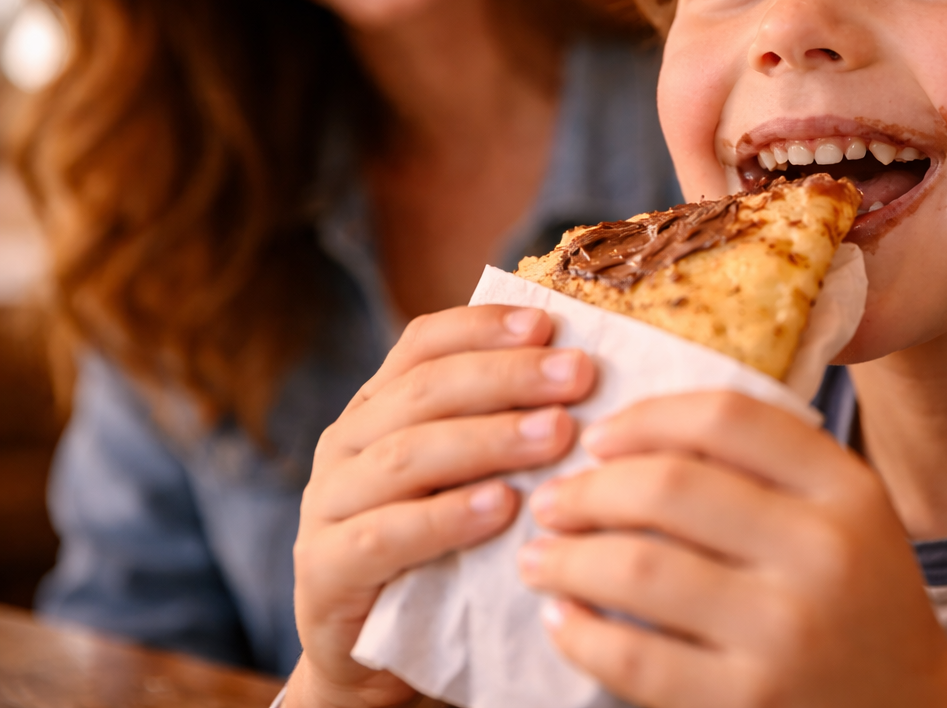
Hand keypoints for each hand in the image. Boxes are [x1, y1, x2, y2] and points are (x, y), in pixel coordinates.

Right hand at [286, 305, 594, 707]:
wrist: (376, 657)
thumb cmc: (443, 551)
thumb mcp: (470, 477)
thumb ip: (504, 424)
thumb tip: (586, 370)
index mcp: (378, 407)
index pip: (423, 343)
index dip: (483, 328)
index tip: (549, 324)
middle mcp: (346, 444)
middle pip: (424, 391)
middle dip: (507, 377)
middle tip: (577, 376)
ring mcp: (326, 506)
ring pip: (405, 456)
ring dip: (488, 439)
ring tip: (556, 434)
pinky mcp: (324, 570)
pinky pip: (383, 535)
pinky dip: (445, 517)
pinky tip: (501, 506)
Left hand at [517, 392, 946, 707]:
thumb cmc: (859, 600)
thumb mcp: (847, 513)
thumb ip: (771, 463)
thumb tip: (635, 427)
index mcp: (846, 487)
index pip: (726, 417)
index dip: (644, 417)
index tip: (598, 437)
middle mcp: (821, 552)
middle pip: (669, 486)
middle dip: (587, 489)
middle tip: (552, 500)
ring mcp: (784, 632)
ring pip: (638, 569)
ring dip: (568, 557)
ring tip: (540, 554)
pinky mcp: (746, 701)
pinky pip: (633, 657)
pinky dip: (580, 633)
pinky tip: (562, 617)